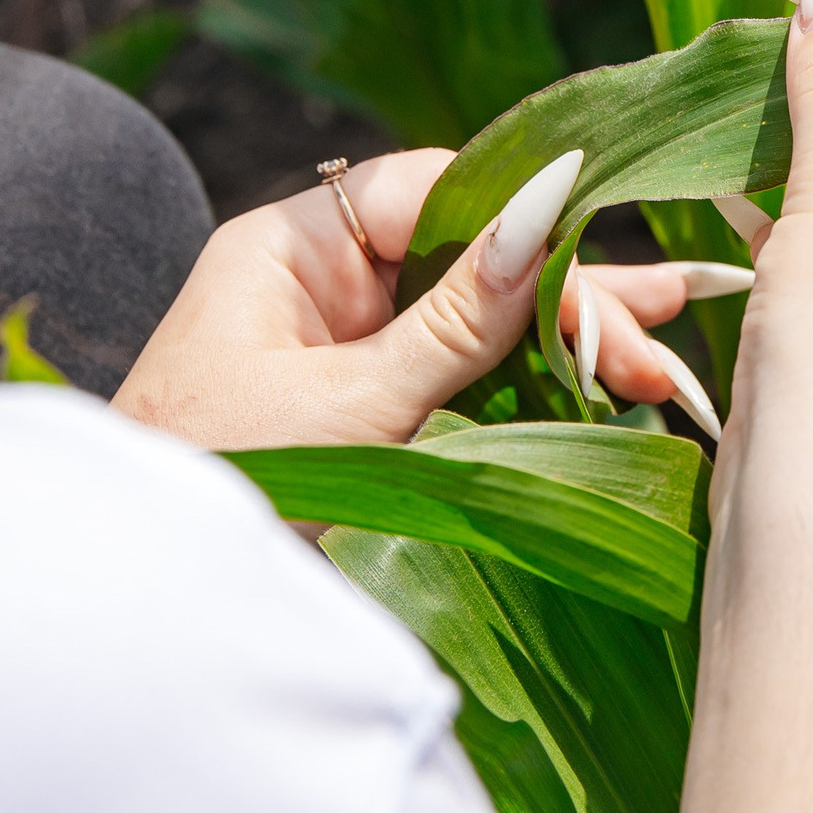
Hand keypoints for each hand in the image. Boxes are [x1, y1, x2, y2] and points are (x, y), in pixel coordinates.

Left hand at [115, 149, 735, 449]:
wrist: (141, 621)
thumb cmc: (221, 492)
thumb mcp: (353, 403)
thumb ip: (462, 317)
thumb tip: (550, 199)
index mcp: (290, 252)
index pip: (428, 191)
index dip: (517, 212)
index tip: (595, 238)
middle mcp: (321, 290)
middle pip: (469, 261)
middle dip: (566, 300)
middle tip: (654, 350)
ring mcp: (346, 357)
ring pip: (480, 326)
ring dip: (568, 345)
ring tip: (671, 352)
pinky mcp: (369, 421)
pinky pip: (465, 385)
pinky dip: (533, 392)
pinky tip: (615, 388)